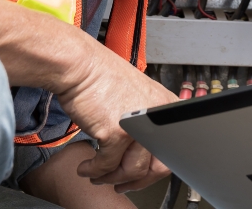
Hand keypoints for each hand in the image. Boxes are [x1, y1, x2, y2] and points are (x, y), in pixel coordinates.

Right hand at [0, 0, 177, 192]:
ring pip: (150, 154)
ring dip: (122, 170)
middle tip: (115, 171)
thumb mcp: (81, 74)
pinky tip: (88, 163)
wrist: (34, 40)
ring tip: (97, 167)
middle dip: (143, 165)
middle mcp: (139, 91)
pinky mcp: (113, 114)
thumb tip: (101, 112)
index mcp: (135, 84)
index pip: (171, 120)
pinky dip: (106, 169)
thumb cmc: (49, 54)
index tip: (143, 158)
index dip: (163, 144)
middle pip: (168, 142)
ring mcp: (129, 102)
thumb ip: (96, 92)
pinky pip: (125, 156)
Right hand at [54, 40, 177, 191]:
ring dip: (111, 178)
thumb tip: (141, 153)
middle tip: (121, 184)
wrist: (81, 67)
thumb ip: (144, 124)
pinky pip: (106, 165)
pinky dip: (94, 171)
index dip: (154, 170)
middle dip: (136, 181)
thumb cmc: (103, 78)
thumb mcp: (137, 99)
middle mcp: (156, 118)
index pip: (171, 151)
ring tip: (99, 175)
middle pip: (156, 167)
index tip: (141, 177)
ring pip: (130, 170)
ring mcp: (137, 127)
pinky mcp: (115, 133)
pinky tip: (87, 168)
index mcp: (166, 108)